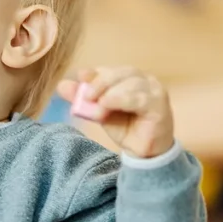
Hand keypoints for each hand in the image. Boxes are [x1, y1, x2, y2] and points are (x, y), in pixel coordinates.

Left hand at [58, 66, 174, 157]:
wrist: (143, 151)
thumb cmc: (125, 127)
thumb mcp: (99, 112)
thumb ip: (83, 99)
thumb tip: (62, 85)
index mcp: (130, 78)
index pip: (111, 70)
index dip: (96, 72)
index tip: (81, 76)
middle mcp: (145, 80)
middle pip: (122, 73)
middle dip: (101, 81)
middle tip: (86, 95)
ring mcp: (155, 92)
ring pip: (132, 83)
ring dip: (110, 92)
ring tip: (97, 105)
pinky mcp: (159, 106)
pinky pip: (140, 99)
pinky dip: (122, 99)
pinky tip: (107, 103)